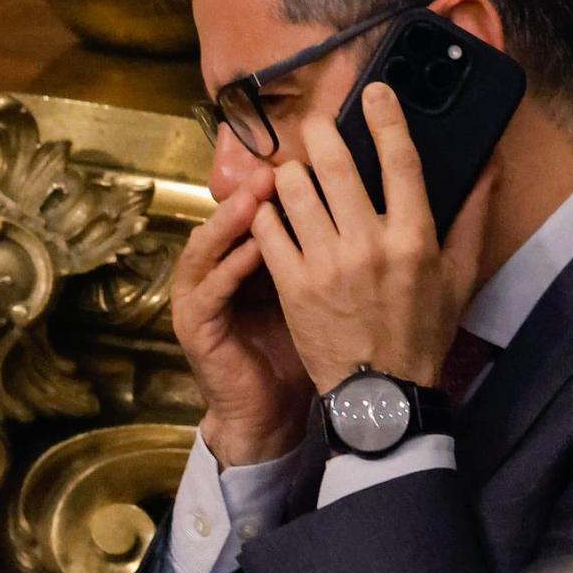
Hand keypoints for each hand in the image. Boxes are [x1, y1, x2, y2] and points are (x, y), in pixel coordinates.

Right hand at [171, 167, 313, 468]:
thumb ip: (330, 252)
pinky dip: (231, 265)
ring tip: (258, 193)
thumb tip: (376, 210)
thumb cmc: (301, 354)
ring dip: (233, 218)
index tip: (311, 158)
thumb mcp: (318, 294)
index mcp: (249, 260)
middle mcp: (218, 270)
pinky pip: (211, 287)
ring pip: (210, 244)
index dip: (278, 182)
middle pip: (229, 218)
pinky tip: (254, 247)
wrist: (270, 415)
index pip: (258, 211)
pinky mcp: (196, 324)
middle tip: (281, 161)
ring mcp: (202, 295)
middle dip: (254, 188)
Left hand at [251, 82, 494, 393]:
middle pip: (335, 165)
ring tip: (294, 172)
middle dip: (322, 132)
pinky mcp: (293, 285)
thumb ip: (474, 216)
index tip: (375, 90)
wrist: (381, 394)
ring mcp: (326, 264)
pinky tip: (273, 211)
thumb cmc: (422, 332)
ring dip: (291, 172)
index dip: (387, 117)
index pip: (401, 160)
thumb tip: (488, 164)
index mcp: (414, 238)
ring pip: (294, 190)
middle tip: (317, 124)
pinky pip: (268, 229)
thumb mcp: (461, 276)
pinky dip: (266, 212)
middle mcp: (369, 245)